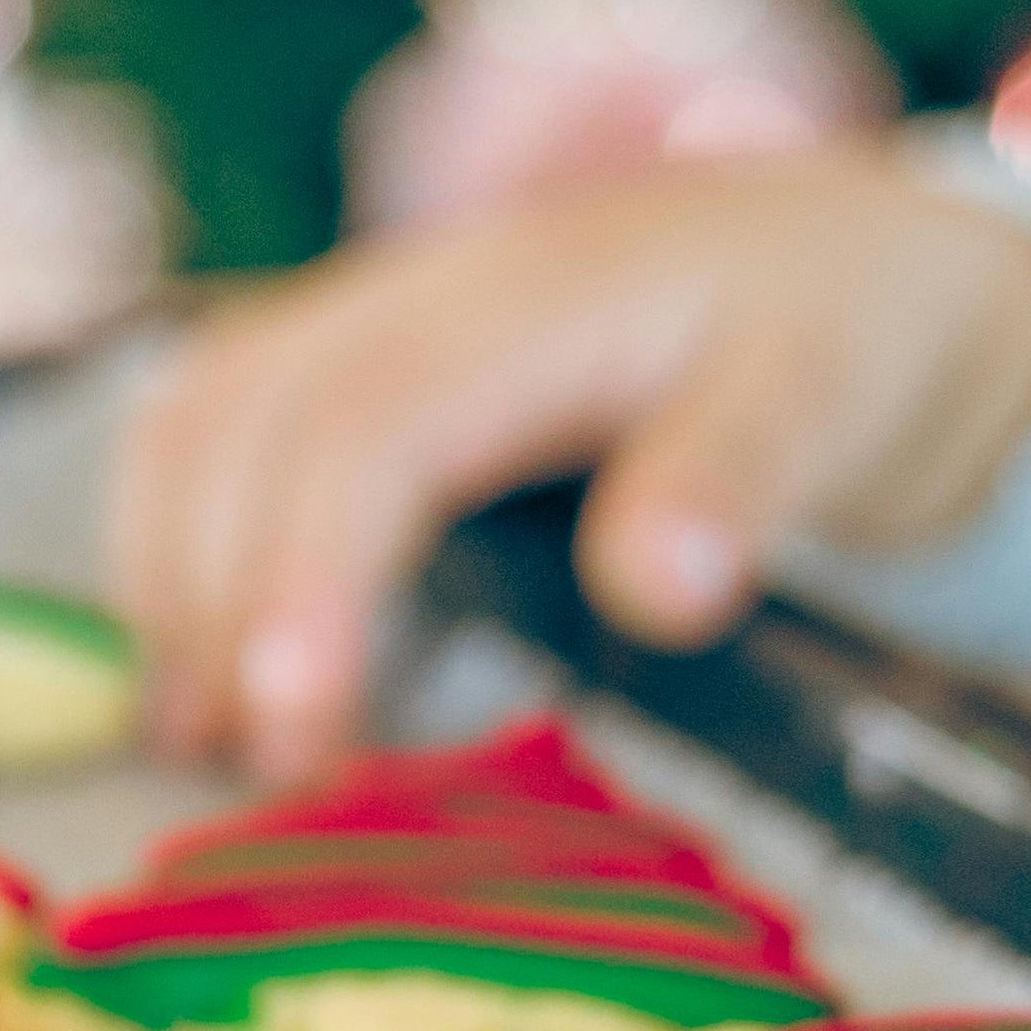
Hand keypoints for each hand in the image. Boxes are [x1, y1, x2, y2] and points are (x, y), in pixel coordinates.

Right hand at [110, 146, 1030, 779]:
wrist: (858, 254)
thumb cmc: (850, 340)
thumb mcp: (835, 402)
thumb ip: (740, 478)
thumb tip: (658, 586)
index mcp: (538, 298)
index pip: (367, 425)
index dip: (306, 572)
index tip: (287, 722)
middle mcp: (427, 285)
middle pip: (252, 424)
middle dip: (219, 600)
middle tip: (254, 775)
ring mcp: (379, 306)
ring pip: (203, 411)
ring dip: (172, 567)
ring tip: (198, 732)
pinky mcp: (361, 348)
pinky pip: (220, 416)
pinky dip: (180, 532)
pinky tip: (204, 651)